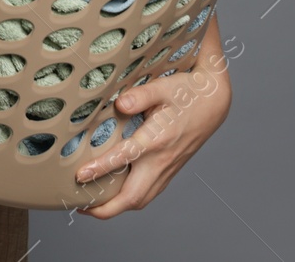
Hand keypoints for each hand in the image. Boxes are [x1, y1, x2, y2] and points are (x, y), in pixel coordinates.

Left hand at [71, 10, 233, 218]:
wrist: (214, 102)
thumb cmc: (186, 92)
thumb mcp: (163, 87)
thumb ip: (140, 96)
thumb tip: (119, 104)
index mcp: (157, 140)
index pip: (124, 159)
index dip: (100, 169)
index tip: (80, 176)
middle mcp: (162, 160)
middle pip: (133, 197)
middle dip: (106, 208)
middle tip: (80, 206)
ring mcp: (167, 168)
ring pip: (141, 200)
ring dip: (117, 208)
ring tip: (92, 205)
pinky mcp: (170, 170)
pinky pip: (148, 193)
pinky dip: (129, 200)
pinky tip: (115, 194)